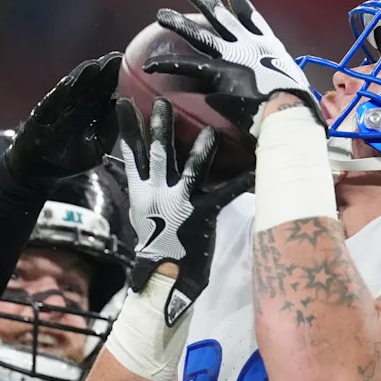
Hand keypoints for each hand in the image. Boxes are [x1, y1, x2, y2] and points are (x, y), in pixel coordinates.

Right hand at [6, 52, 120, 188]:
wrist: (37, 172)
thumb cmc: (70, 160)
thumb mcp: (98, 147)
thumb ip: (111, 128)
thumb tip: (125, 106)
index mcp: (89, 113)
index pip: (104, 94)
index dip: (115, 82)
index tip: (130, 68)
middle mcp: (74, 108)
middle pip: (90, 87)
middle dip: (103, 73)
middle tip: (117, 58)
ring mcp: (56, 111)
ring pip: (72, 90)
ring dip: (83, 77)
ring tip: (96, 65)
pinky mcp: (39, 118)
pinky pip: (51, 103)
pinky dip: (59, 92)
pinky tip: (69, 81)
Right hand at [119, 97, 252, 324]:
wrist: (162, 279)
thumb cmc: (154, 248)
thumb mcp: (140, 216)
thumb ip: (140, 190)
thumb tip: (126, 169)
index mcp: (142, 192)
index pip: (132, 154)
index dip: (128, 128)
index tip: (123, 103)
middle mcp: (158, 193)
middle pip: (159, 154)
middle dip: (161, 126)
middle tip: (163, 101)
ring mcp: (181, 202)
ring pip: (192, 169)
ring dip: (201, 149)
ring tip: (210, 130)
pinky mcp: (203, 213)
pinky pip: (226, 193)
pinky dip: (243, 181)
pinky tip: (257, 170)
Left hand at [143, 0, 324, 138]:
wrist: (289, 110)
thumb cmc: (297, 108)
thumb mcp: (295, 92)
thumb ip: (283, 92)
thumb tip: (282, 107)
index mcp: (271, 49)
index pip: (255, 23)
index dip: (244, 9)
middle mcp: (250, 46)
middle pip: (223, 19)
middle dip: (206, 3)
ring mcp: (232, 56)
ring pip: (200, 35)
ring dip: (179, 24)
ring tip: (161, 14)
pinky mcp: (218, 72)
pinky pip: (187, 65)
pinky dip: (168, 64)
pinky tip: (150, 63)